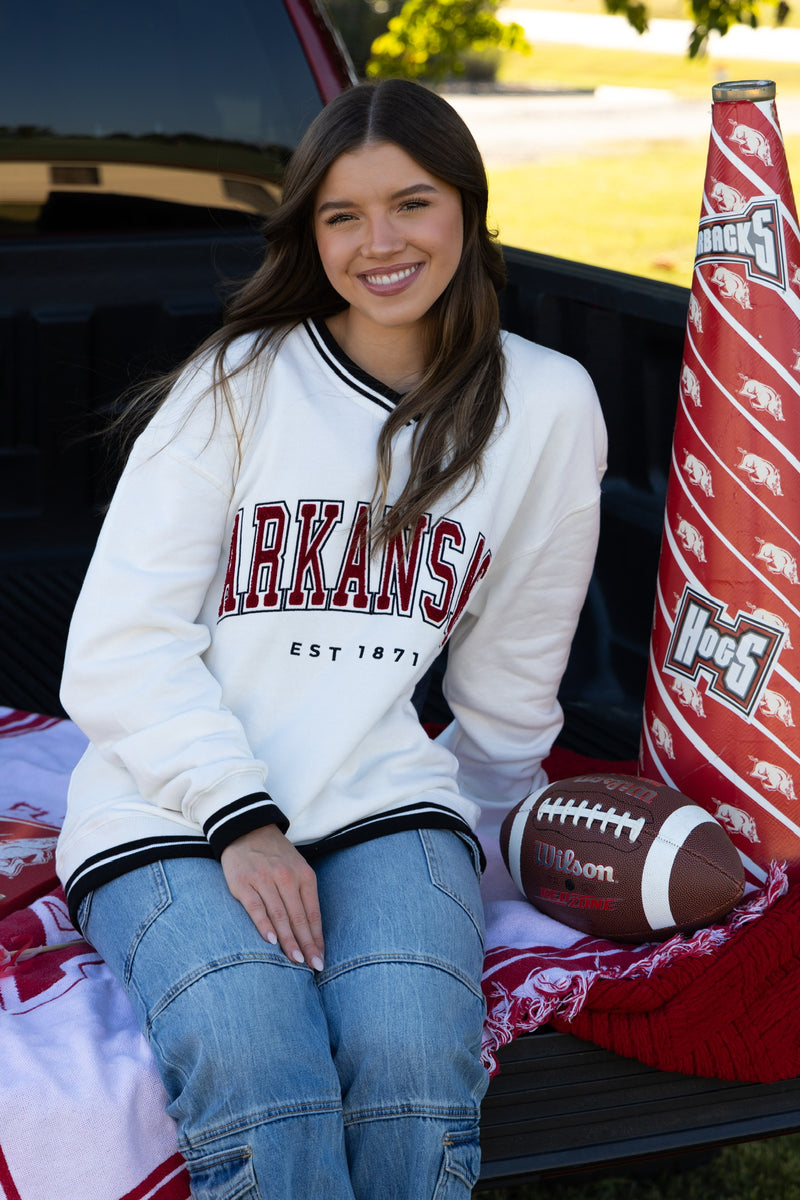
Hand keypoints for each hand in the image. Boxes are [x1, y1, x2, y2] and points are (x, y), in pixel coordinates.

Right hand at [221, 825, 324, 970]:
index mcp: (304, 875)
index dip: (317, 938)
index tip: (321, 959)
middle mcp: (286, 877)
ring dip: (289, 940)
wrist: (247, 829)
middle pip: (298, 917)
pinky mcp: (243, 883)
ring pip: (279, 915)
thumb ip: (303, 895)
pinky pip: (255, 907)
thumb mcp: (297, 868)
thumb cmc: (276, 855)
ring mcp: (264, 880)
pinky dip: (264, 925)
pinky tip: (271, 941)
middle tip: (313, 966)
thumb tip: (312, 931)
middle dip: (307, 945)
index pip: (313, 913)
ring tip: (296, 961)